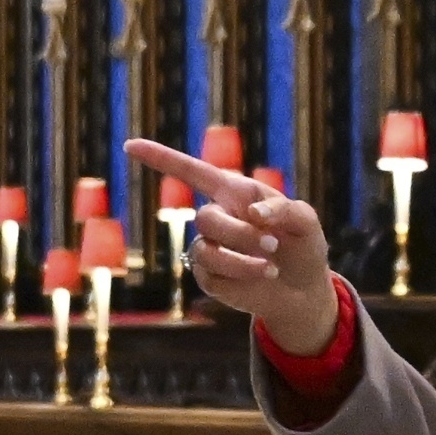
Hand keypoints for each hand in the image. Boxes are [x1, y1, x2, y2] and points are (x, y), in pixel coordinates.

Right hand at [121, 134, 344, 356]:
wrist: (304, 289)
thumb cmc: (303, 245)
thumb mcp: (305, 221)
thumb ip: (284, 209)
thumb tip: (252, 212)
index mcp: (234, 192)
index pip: (191, 171)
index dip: (160, 158)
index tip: (130, 145)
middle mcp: (217, 217)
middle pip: (205, 217)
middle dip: (241, 233)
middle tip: (272, 244)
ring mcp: (209, 247)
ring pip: (206, 247)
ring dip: (241, 257)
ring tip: (271, 266)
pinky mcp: (209, 277)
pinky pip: (210, 272)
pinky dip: (241, 274)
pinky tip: (263, 276)